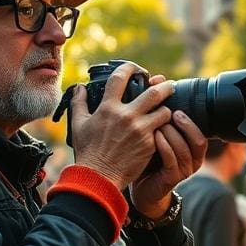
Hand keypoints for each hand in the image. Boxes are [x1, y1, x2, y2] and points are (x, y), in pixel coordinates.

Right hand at [70, 62, 174, 189]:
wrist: (99, 178)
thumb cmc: (88, 152)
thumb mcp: (78, 125)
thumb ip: (79, 103)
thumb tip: (80, 88)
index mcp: (108, 108)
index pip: (120, 77)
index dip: (131, 68)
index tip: (138, 70)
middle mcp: (126, 115)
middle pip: (154, 92)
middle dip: (164, 86)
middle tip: (168, 84)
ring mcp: (140, 130)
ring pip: (164, 111)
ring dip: (166, 109)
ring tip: (166, 110)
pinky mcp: (149, 144)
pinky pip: (162, 130)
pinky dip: (164, 128)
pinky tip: (164, 128)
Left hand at [131, 105, 206, 218]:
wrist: (142, 186)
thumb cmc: (151, 158)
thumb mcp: (160, 138)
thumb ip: (165, 120)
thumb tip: (159, 87)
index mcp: (194, 151)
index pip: (201, 134)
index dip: (191, 121)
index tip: (176, 109)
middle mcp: (193, 161)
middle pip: (198, 140)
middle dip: (185, 125)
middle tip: (170, 113)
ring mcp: (183, 171)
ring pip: (183, 148)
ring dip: (171, 134)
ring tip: (158, 124)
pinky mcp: (171, 178)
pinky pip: (171, 159)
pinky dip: (163, 145)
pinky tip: (154, 136)